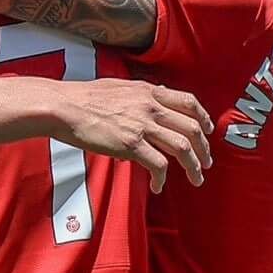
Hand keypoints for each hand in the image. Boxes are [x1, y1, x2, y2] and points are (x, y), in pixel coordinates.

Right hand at [54, 81, 211, 192]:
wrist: (64, 107)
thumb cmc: (85, 97)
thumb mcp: (119, 87)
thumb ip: (140, 93)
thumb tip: (154, 97)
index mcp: (149, 92)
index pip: (189, 102)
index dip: (204, 117)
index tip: (208, 130)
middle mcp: (151, 107)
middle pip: (192, 128)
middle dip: (204, 149)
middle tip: (206, 162)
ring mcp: (143, 126)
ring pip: (183, 148)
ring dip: (194, 167)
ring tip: (196, 179)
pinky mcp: (131, 145)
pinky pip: (159, 165)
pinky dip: (163, 178)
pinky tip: (158, 186)